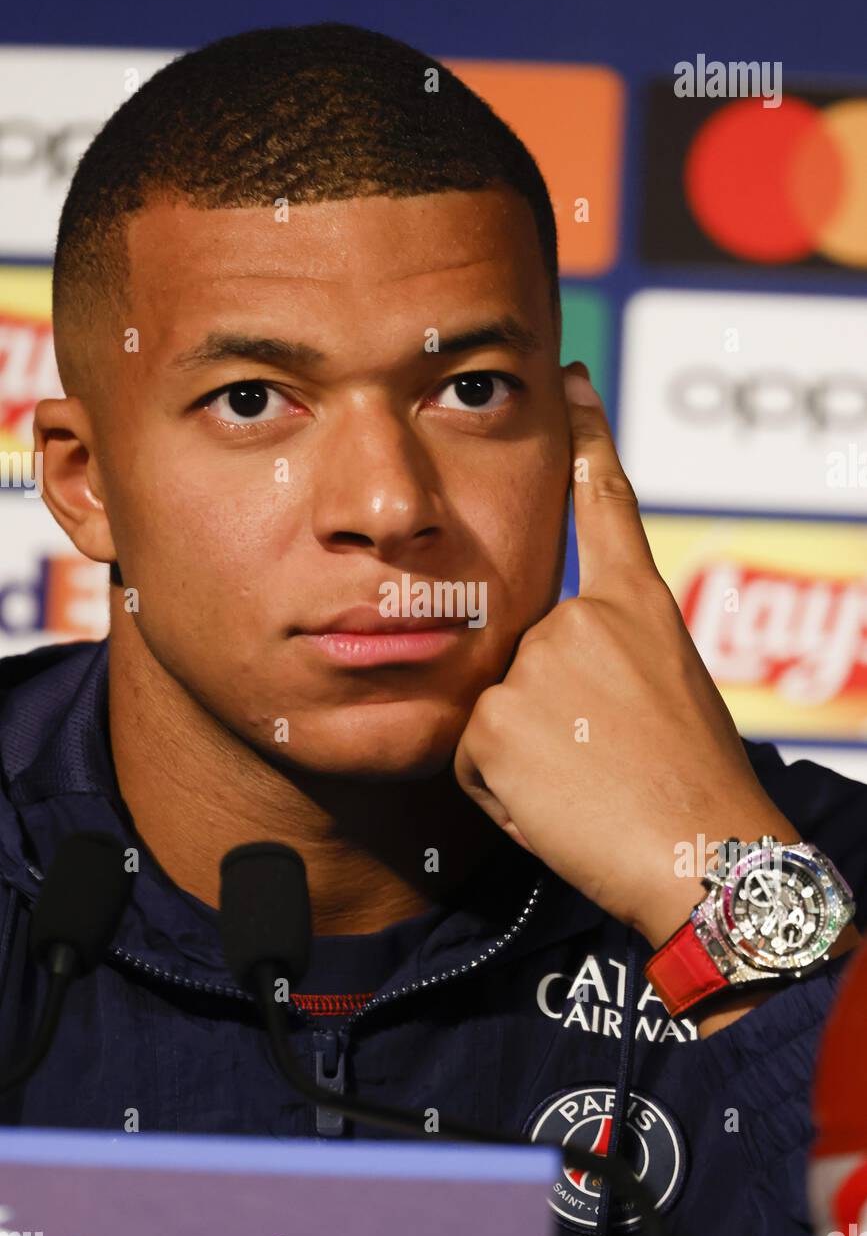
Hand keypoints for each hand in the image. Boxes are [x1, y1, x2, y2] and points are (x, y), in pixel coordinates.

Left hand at [453, 362, 798, 949]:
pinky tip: (562, 805)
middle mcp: (581, 619)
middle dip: (547, 714)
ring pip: (497, 711)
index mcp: (638, 606)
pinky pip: (477, 758)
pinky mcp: (494, 718)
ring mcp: (536, 664)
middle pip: (524, 657)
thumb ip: (610, 651)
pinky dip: (506, 789)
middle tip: (609, 760)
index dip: (588, 437)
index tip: (570, 376)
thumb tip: (553, 658)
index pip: (606, 502)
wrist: (708, 860)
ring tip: (592, 787)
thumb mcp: (672, 689)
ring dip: (529, 755)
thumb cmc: (698, 788)